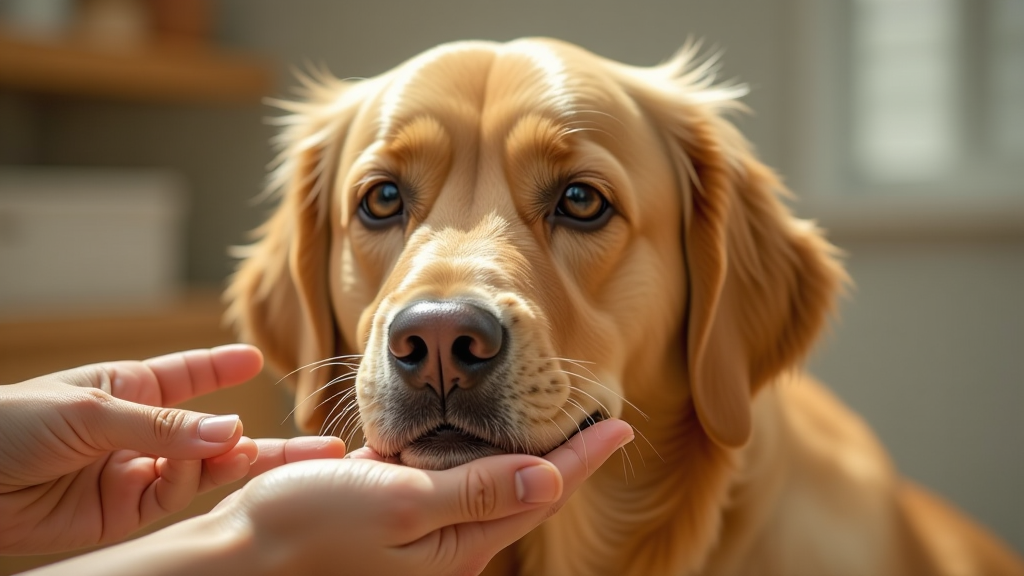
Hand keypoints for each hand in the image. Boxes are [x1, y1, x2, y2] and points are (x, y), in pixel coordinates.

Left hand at [0, 345, 344, 553]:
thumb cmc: (10, 425)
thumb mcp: (87, 412)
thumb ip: (163, 427)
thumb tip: (232, 432)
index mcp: (128, 389)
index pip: (187, 375)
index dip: (220, 367)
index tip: (255, 359)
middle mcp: (142, 431)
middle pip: (214, 432)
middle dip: (266, 439)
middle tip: (322, 446)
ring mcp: (137, 472)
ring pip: (207, 469)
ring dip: (241, 462)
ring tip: (277, 458)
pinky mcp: (126, 512)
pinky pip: (179, 499)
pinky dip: (205, 487)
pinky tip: (222, 472)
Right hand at [211, 418, 633, 575]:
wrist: (237, 557)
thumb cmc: (309, 528)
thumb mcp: (399, 503)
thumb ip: (475, 492)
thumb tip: (553, 475)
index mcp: (459, 544)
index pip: (540, 491)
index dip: (583, 457)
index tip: (621, 424)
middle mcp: (447, 546)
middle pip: (520, 493)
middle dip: (561, 458)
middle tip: (594, 422)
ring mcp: (418, 534)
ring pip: (485, 488)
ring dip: (517, 456)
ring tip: (545, 425)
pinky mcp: (389, 519)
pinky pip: (445, 487)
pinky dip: (467, 460)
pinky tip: (467, 438)